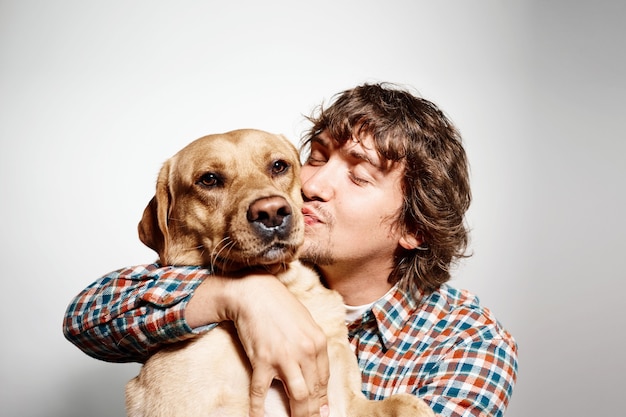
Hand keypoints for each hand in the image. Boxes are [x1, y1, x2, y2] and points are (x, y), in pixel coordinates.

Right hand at [227, 273, 329, 416]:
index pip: (324, 380)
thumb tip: (315, 371)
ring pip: (297, 395)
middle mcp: (305, 351)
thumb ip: (312, 346)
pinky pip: (261, 391)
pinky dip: (258, 408)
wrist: (255, 293)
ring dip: (299, 414)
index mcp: (318, 342)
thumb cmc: (281, 306)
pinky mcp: (262, 359)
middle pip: (313, 391)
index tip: (322, 413)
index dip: (322, 400)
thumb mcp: (306, 323)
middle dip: (313, 412)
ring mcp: (284, 356)